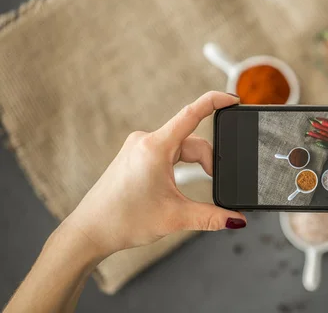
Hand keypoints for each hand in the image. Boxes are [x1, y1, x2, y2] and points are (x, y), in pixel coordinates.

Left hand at [64, 91, 246, 257]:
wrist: (89, 231)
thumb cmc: (123, 220)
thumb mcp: (175, 218)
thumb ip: (211, 216)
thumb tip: (236, 218)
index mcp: (155, 148)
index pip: (192, 114)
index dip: (216, 102)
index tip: (234, 99)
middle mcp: (145, 141)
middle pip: (192, 141)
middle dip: (209, 162)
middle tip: (216, 185)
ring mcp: (138, 147)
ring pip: (180, 148)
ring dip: (193, 165)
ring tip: (190, 191)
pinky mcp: (135, 155)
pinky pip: (167, 152)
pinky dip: (180, 165)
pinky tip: (177, 183)